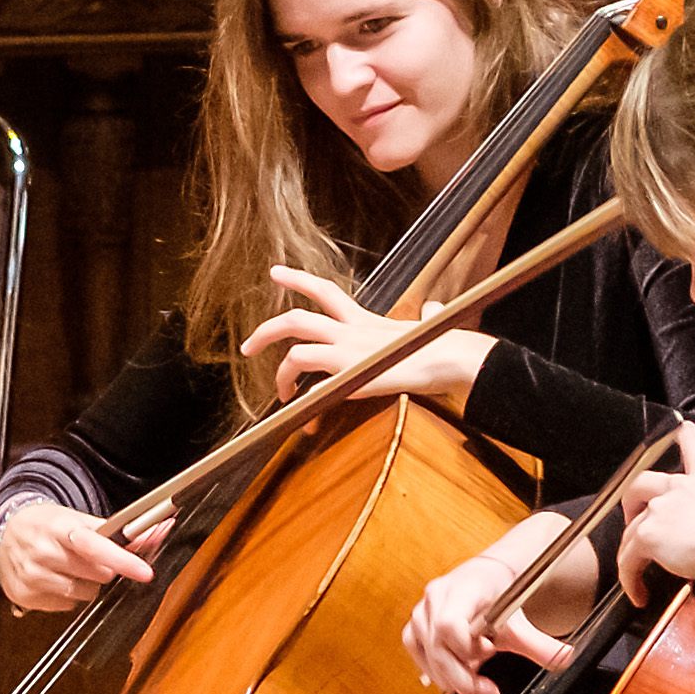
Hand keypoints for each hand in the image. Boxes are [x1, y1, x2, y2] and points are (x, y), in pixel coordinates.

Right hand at [0, 496, 163, 614]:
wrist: (4, 534)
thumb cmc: (47, 525)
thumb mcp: (76, 519)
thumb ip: (115, 530)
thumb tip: (158, 532)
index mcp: (59, 528)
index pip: (94, 546)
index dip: (122, 560)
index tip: (145, 572)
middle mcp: (43, 552)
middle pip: (97, 575)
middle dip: (103, 569)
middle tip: (88, 558)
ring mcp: (32, 577)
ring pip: (85, 594)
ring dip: (86, 584)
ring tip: (68, 568)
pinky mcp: (25, 597)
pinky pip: (66, 606)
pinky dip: (67, 596)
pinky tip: (55, 579)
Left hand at [238, 263, 473, 414]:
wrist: (447, 356)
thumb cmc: (441, 344)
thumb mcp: (427, 323)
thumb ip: (426, 314)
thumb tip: (435, 307)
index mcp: (362, 319)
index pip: (323, 290)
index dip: (296, 278)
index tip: (274, 272)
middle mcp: (349, 331)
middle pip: (295, 319)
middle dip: (265, 331)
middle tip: (247, 347)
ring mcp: (347, 353)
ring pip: (296, 354)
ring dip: (280, 375)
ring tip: (280, 394)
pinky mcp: (350, 377)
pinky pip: (316, 391)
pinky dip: (306, 407)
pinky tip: (305, 420)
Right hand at [402, 509, 586, 693]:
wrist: (485, 579)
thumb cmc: (499, 596)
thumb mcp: (520, 620)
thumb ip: (540, 644)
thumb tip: (564, 659)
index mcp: (462, 590)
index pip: (449, 624)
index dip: (465, 648)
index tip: (489, 653)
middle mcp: (436, 599)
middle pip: (438, 649)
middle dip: (463, 678)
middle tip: (488, 692)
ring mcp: (421, 613)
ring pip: (427, 656)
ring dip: (451, 675)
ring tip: (477, 675)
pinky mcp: (414, 628)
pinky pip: (418, 655)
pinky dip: (436, 671)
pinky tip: (456, 676)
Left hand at [617, 432, 694, 597]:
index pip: (693, 444)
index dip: (686, 436)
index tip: (682, 429)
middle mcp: (676, 490)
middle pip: (641, 482)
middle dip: (633, 499)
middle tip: (636, 519)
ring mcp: (659, 512)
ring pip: (631, 525)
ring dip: (630, 547)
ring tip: (636, 568)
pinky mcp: (647, 536)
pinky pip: (628, 558)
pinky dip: (629, 576)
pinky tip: (638, 592)